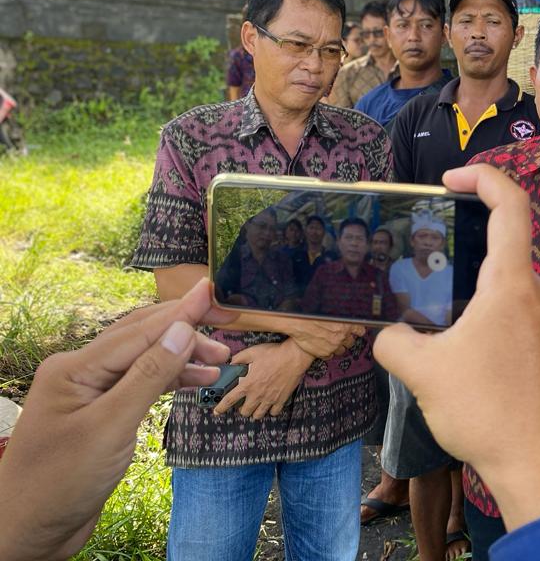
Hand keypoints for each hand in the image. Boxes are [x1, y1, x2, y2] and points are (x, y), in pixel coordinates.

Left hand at [0, 280, 229, 560]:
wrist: (29, 532)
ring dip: (182, 357)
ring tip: (222, 358)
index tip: (212, 289)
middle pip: (142, 337)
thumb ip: (148, 375)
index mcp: (74, 367)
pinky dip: (170, 380)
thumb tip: (182, 330)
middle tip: (227, 319)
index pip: (138, 330)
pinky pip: (141, 384)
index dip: (180, 311)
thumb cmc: (60, 482)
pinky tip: (197, 380)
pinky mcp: (101, 414)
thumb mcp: (111, 427)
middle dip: (186, 330)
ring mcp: (90, 393)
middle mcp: (81, 372)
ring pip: (145, 360)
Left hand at [214, 339, 313, 418]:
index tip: (216, 412)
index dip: (221, 408)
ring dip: (255, 412)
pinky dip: (270, 410)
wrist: (294, 356)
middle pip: (244, 412)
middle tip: (243, 402)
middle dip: (241, 409)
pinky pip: (274, 412)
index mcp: (248, 384)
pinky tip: (270, 404)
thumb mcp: (252, 352)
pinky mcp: (282, 399)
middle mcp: (258, 395)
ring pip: (258, 415)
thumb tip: (230, 363)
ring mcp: (270, 399)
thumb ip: (239, 359)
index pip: (230, 400)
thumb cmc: (274, 353)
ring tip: (256, 405)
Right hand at [284, 319, 365, 358]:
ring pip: (341, 350)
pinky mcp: (325, 353)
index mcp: (346, 324)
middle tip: (341, 336)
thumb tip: (348, 313)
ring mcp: (334, 346)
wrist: (298, 323)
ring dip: (338, 346)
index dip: (358, 331)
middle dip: (347, 339)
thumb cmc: (312, 313)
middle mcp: (342, 336)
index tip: (358, 332)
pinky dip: (328, 351)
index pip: (359, 330)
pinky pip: (330, 355)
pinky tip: (323, 346)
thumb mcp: (331, 310)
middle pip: (351, 342)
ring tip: (331, 341)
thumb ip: (341, 315)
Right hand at [374, 165, 539, 532]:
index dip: (482, 176)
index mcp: (513, 283)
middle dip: (464, 238)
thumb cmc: (489, 411)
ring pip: (506, 281)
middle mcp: (538, 293)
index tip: (449, 179)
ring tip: (433, 303)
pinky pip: (514, 309)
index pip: (511, 203)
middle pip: (505, 242)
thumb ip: (394, 344)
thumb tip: (389, 337)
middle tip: (424, 248)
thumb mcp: (423, 373)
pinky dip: (484, 309)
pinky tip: (457, 341)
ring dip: (471, 282)